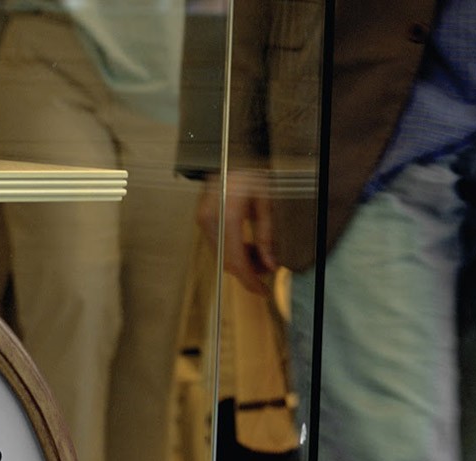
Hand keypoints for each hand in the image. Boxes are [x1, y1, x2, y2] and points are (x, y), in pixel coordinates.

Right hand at [209, 172, 278, 296]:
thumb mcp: (266, 202)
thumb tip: (272, 265)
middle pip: (228, 261)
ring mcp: (203, 220)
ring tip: (262, 255)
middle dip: (249, 271)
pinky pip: (218, 245)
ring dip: (242, 261)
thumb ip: (268, 236)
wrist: (228, 154)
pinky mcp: (202, 219)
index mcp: (227, 215)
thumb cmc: (248, 171)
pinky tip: (249, 245)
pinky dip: (234, 251)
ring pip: (222, 255)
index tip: (263, 291)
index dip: (250, 281)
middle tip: (269, 269)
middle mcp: (210, 220)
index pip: (236, 260)